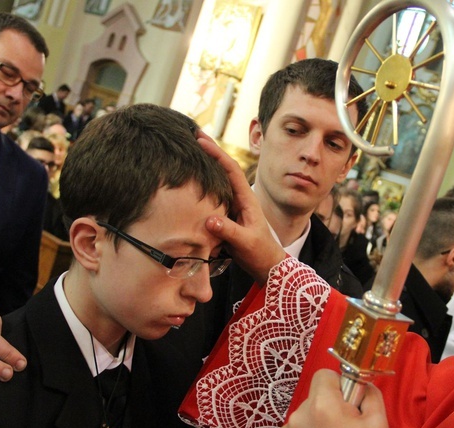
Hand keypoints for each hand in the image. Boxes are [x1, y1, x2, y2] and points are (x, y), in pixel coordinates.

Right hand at [197, 131, 284, 283]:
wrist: (267, 266)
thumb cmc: (260, 253)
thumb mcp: (245, 242)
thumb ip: (229, 231)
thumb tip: (209, 220)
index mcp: (246, 199)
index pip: (231, 169)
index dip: (216, 153)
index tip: (201, 140)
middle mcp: (239, 199)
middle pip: (222, 170)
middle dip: (208, 152)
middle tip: (190, 135)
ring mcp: (232, 207)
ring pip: (215, 183)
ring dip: (203, 168)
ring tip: (186, 153)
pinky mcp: (225, 217)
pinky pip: (211, 198)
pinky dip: (200, 188)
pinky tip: (188, 183)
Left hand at [272, 369, 388, 427]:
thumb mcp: (378, 425)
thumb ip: (371, 395)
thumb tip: (362, 384)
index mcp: (323, 404)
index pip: (324, 374)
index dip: (337, 385)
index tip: (346, 401)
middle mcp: (299, 415)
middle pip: (314, 399)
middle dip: (327, 409)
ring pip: (303, 418)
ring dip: (314, 427)